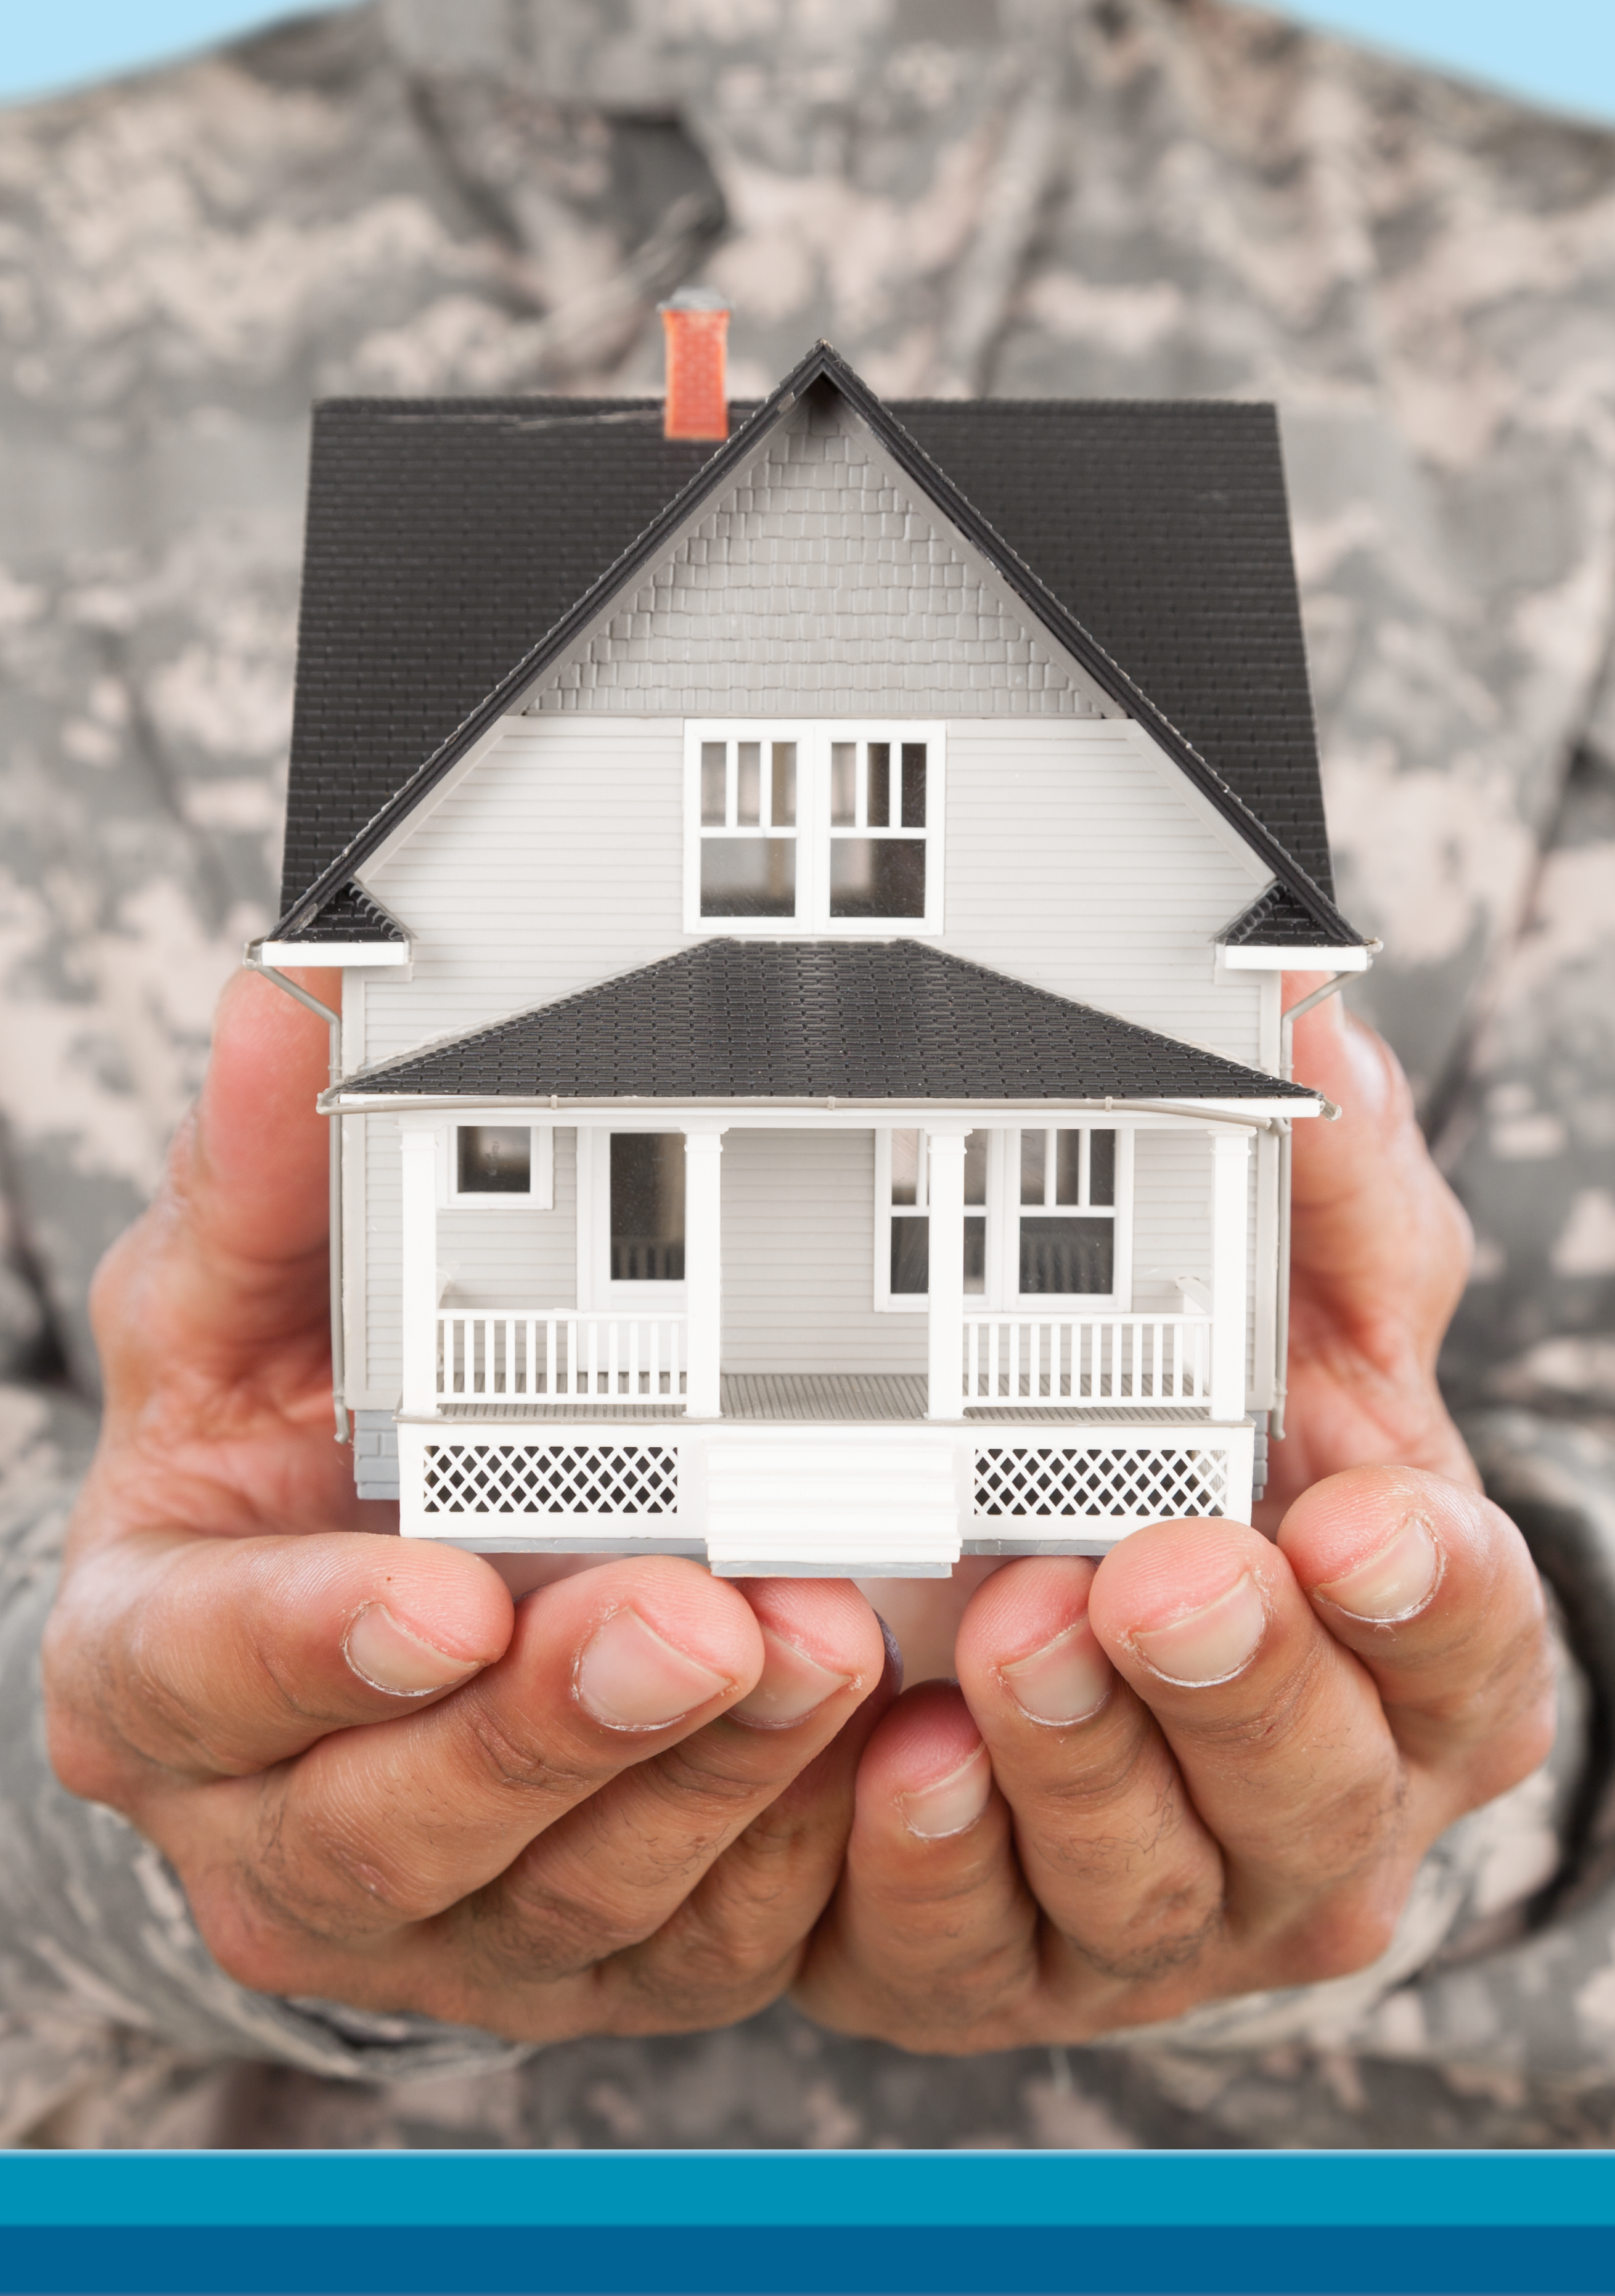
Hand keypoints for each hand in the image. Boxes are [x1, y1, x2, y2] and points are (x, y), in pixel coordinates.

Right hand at [44, 970, 888, 2039]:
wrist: (353, 1621)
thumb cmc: (277, 1458)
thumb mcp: (244, 1309)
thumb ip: (272, 1175)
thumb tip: (295, 1004)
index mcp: (169, 1668)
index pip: (207, 1672)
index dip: (317, 1645)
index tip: (442, 1591)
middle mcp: (286, 1822)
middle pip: (403, 1818)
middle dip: (559, 1726)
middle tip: (698, 1616)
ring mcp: (447, 1909)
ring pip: (576, 1891)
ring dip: (710, 1783)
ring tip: (828, 1647)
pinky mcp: (593, 1944)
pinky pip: (702, 1939)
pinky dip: (798, 1852)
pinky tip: (883, 1743)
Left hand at [796, 989, 1553, 2049]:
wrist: (1065, 1624)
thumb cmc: (1222, 1474)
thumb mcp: (1294, 1318)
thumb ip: (1319, 1180)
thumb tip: (1301, 1001)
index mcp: (1415, 1659)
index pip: (1464, 1641)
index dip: (1426, 1593)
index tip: (1359, 1515)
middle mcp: (1317, 1805)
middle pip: (1312, 1785)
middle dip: (1235, 1680)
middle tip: (1160, 1574)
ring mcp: (1168, 1903)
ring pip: (1150, 1879)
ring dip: (1078, 1765)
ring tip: (1011, 1640)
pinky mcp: (1008, 1956)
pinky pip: (977, 1947)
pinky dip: (936, 1866)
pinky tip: (897, 1767)